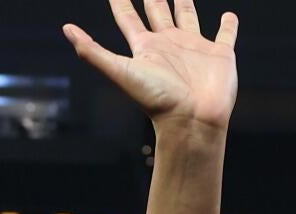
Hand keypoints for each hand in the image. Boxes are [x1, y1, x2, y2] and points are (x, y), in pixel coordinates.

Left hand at [63, 0, 238, 133]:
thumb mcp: (120, 71)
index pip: (128, 18)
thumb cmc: (156, 99)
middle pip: (157, 13)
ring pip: (188, 18)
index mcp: (145, 48)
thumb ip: (93, 51)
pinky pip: (225, 35)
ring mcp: (194, 49)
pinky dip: (228, 25)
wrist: (191, 119)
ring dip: (185, 4)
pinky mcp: (220, 54)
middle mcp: (168, 45)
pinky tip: (229, 16)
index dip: (120, 2)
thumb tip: (66, 29)